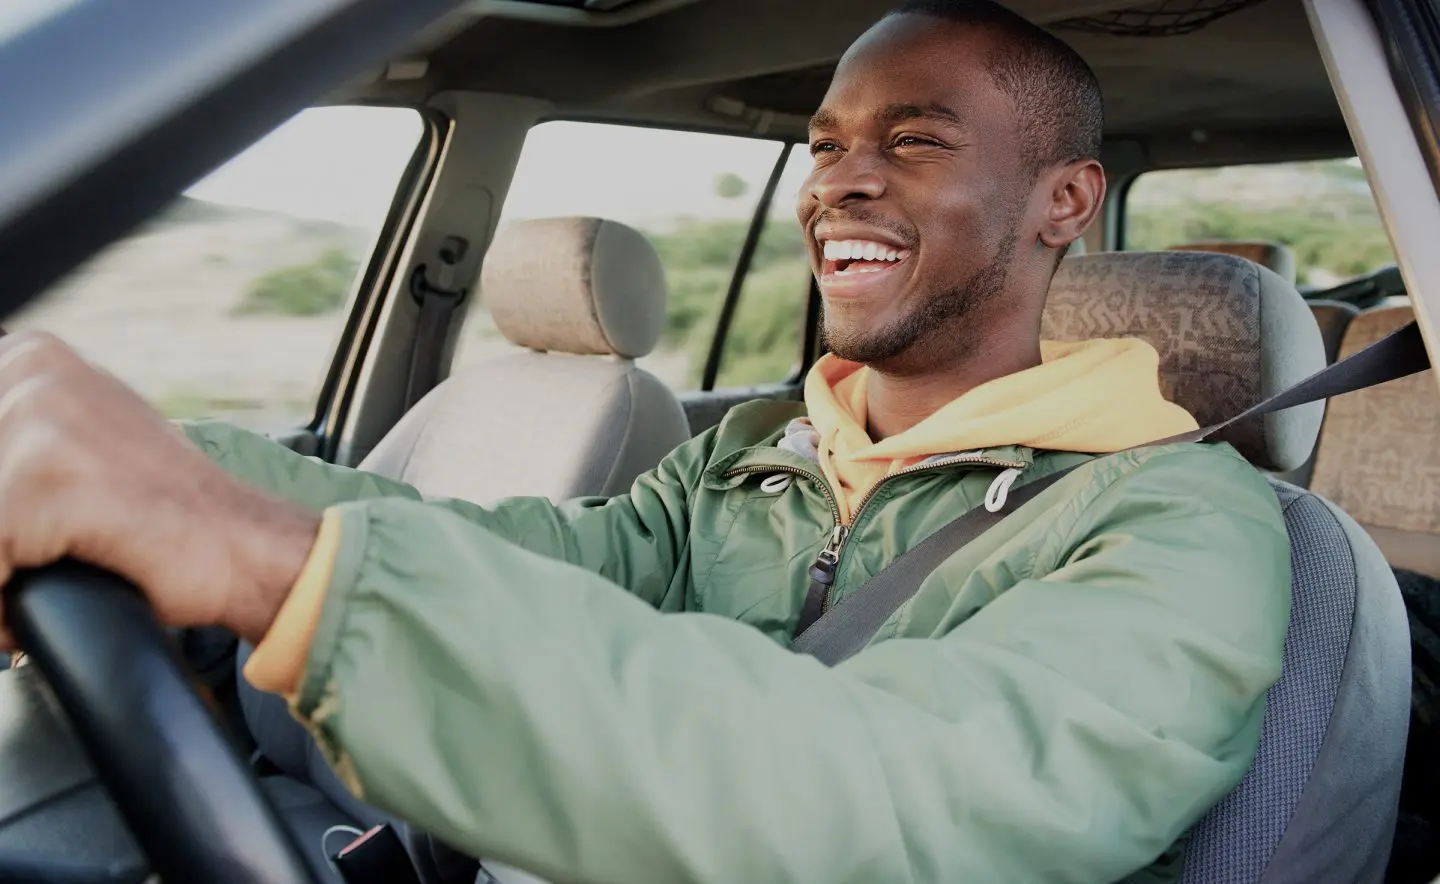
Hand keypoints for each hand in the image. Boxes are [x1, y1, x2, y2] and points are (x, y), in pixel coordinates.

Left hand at [0, 332, 319, 649]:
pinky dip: (4, 601)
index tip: (35, 520)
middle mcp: (33, 372)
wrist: (242, 544)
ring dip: (0, 568)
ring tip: (53, 572)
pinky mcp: (47, 476)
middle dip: (0, 535)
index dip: (4, 499)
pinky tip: (58, 585)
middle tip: (44, 554)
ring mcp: (41, 419)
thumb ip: (24, 434)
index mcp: (32, 357)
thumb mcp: (84, 439)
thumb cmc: (165, 510)